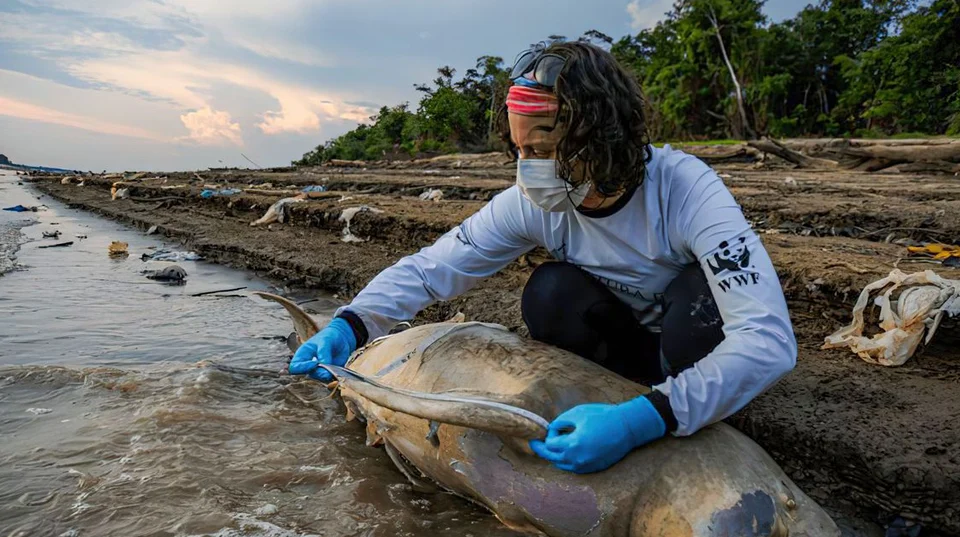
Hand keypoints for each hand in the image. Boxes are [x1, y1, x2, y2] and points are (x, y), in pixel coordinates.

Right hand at [289, 318, 356, 381]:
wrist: (341, 338)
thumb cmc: (329, 337)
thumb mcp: (325, 342)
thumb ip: (324, 355)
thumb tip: (324, 370)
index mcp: (302, 355)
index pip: (295, 367)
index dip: (302, 368)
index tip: (315, 363)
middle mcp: (308, 365)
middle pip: (308, 374)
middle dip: (318, 373)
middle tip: (328, 367)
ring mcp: (318, 370)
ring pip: (319, 378)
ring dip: (327, 375)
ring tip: (334, 367)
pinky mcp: (328, 373)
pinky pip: (329, 379)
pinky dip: (334, 376)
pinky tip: (338, 369)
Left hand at [529, 395, 665, 473]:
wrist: (627, 427)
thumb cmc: (602, 416)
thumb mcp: (577, 413)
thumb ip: (560, 422)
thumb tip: (552, 429)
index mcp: (573, 445)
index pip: (550, 445)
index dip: (549, 435)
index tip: (553, 428)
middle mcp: (577, 459)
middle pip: (552, 458)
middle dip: (542, 450)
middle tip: (534, 444)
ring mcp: (586, 466)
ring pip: (562, 465)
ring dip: (555, 457)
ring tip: (552, 447)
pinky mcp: (593, 469)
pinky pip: (574, 468)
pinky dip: (567, 461)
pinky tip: (567, 453)